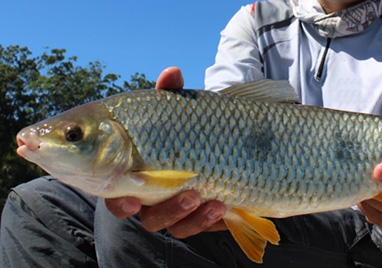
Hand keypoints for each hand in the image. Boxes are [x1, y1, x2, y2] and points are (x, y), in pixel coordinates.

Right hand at [104, 67, 227, 237]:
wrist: (222, 138)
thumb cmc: (187, 123)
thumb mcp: (179, 108)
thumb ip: (172, 94)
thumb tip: (172, 72)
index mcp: (131, 169)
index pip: (113, 193)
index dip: (118, 201)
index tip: (128, 198)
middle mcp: (148, 193)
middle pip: (143, 214)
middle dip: (155, 208)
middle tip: (173, 196)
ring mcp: (174, 207)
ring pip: (168, 223)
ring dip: (181, 212)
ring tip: (198, 195)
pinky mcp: (199, 215)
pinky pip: (197, 226)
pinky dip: (206, 219)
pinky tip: (221, 205)